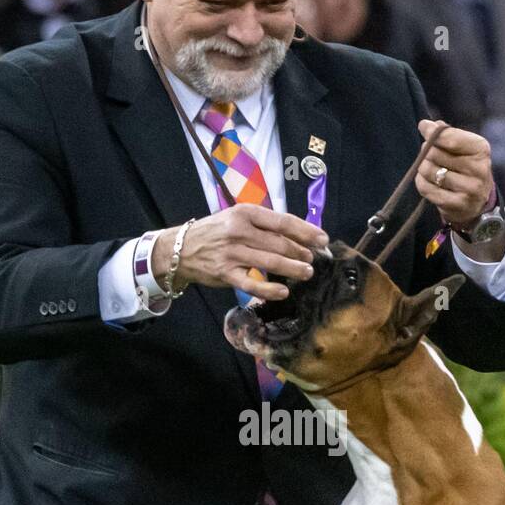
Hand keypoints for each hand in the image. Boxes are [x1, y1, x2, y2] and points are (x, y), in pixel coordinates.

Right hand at [151, 204, 325, 301]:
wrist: (181, 248)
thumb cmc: (216, 232)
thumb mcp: (237, 218)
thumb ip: (264, 225)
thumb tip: (299, 235)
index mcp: (245, 213)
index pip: (283, 221)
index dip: (305, 231)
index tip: (322, 238)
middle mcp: (239, 231)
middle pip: (280, 243)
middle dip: (301, 252)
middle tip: (313, 259)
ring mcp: (232, 253)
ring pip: (270, 262)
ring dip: (293, 268)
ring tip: (307, 272)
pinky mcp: (225, 274)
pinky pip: (252, 284)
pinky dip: (270, 289)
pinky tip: (284, 291)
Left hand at [415, 118, 493, 228]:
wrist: (476, 203)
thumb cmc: (465, 168)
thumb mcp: (463, 147)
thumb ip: (446, 134)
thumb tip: (425, 125)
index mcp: (481, 150)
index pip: (451, 138)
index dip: (433, 132)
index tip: (424, 127)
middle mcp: (479, 169)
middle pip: (435, 154)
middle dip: (427, 152)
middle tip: (429, 154)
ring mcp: (469, 189)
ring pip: (429, 171)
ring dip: (423, 168)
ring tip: (430, 169)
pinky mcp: (457, 205)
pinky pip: (426, 188)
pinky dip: (421, 182)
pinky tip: (428, 182)